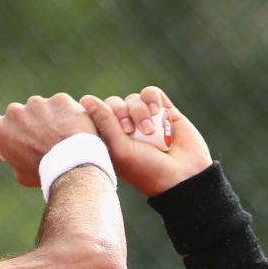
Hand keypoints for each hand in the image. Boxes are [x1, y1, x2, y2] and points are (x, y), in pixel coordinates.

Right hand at [0, 93, 97, 187]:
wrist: (73, 165)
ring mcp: (38, 104)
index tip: (0, 127)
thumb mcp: (20, 173)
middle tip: (41, 139)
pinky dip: (66, 114)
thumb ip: (14, 157)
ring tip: (60, 136)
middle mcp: (15, 112)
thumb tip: (16, 155)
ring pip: (40, 107)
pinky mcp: (59, 99)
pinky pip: (60, 104)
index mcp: (0, 130)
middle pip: (16, 113)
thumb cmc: (45, 173)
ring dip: (46, 117)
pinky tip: (73, 129)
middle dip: (26, 123)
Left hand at [80, 87, 211, 196]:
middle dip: (122, 113)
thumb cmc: (145, 168)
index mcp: (109, 139)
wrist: (182, 175)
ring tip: (149, 130)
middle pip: (114, 103)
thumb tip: (85, 98)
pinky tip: (158, 111)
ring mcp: (144, 118)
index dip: (102, 116)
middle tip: (130, 131)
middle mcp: (125, 128)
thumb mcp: (119, 148)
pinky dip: (152, 99)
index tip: (114, 133)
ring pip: (133, 99)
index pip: (96, 115)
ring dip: (140, 111)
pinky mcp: (163, 111)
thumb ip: (104, 121)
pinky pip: (151, 93)